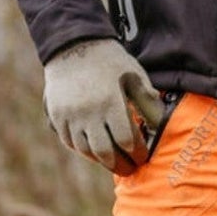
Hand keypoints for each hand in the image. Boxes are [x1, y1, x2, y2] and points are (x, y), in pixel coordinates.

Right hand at [43, 39, 166, 172]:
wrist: (73, 45)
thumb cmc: (109, 60)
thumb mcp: (134, 74)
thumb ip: (147, 100)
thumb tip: (158, 125)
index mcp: (111, 101)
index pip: (126, 140)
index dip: (137, 153)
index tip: (143, 156)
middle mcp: (89, 112)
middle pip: (105, 152)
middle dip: (120, 165)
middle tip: (130, 170)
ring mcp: (70, 115)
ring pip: (86, 150)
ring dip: (101, 160)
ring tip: (113, 163)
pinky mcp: (57, 115)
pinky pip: (69, 142)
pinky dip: (83, 150)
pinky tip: (94, 151)